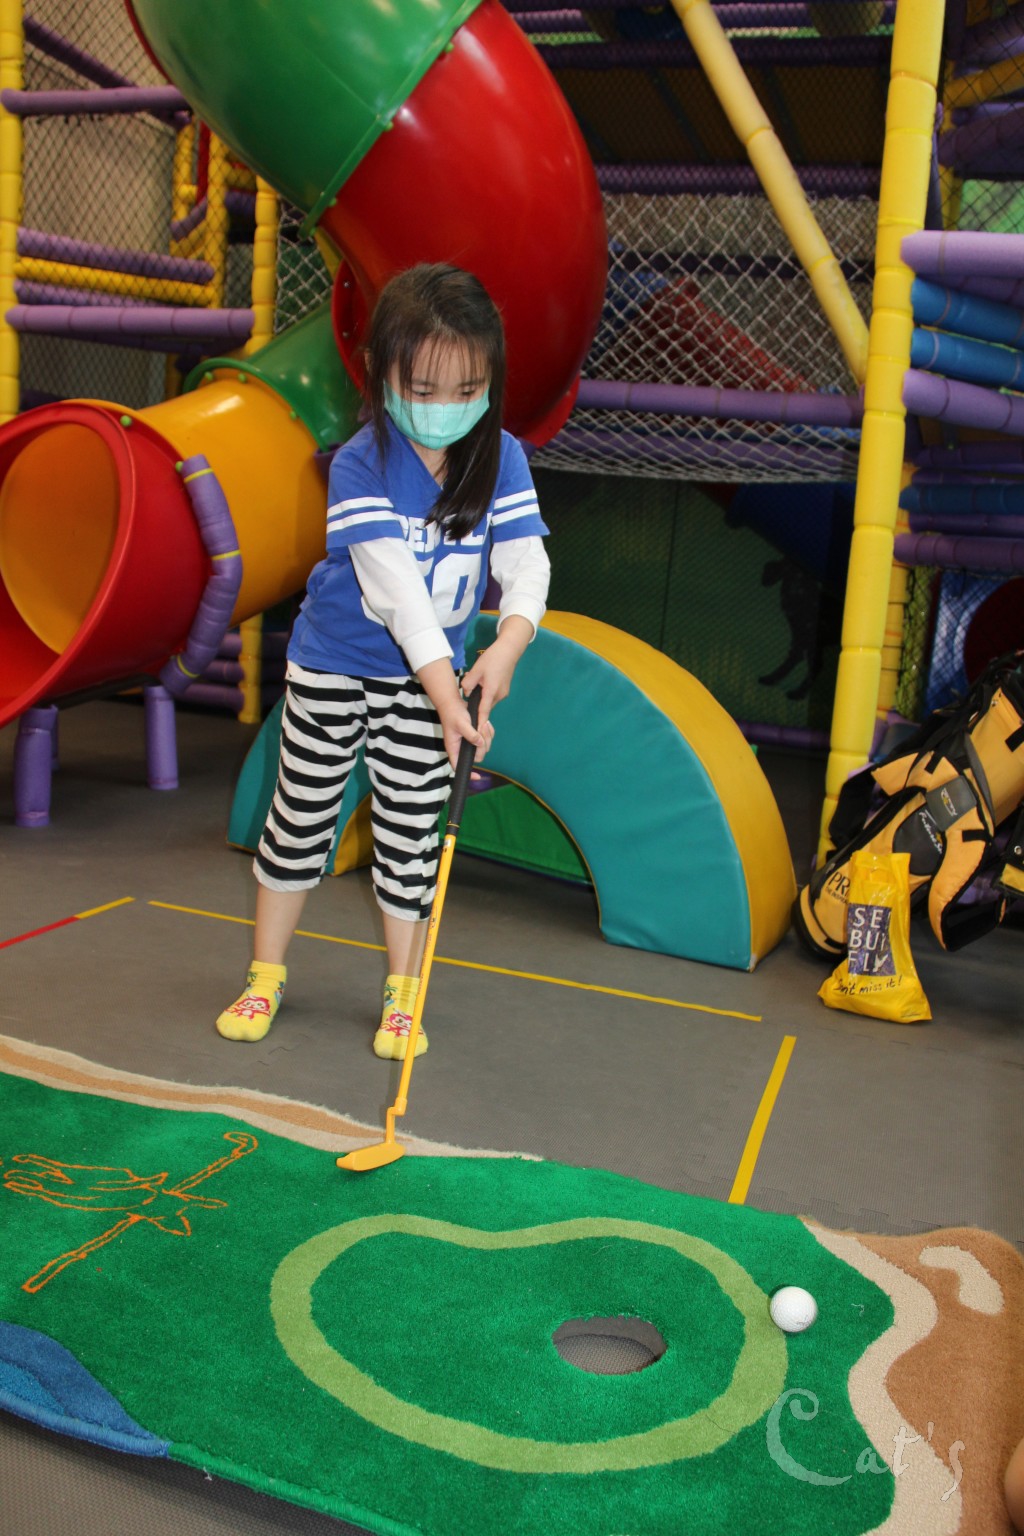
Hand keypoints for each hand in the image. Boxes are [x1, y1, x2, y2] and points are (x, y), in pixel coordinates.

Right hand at [437, 695, 492, 770]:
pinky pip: (486, 738)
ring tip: (484, 723)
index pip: (458, 766)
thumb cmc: (453, 713)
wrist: (452, 702)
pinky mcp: (474, 735)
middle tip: (482, 729)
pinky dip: (489, 732)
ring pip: (484, 747)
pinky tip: (486, 723)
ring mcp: (468, 742)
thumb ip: (471, 735)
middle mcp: (461, 747)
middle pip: (477, 756)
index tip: (478, 777)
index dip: (468, 773)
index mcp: (454, 748)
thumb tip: (480, 744)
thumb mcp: (462, 723)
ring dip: (487, 736)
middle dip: (483, 745)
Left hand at [462, 616, 532, 738]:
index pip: (483, 711)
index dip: (479, 722)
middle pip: (485, 706)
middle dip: (477, 705)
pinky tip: (483, 682)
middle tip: (466, 698)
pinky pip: (493, 695)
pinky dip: (486, 693)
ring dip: (481, 697)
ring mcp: (503, 692)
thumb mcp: (476, 669)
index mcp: (491, 691)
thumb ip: (468, 683)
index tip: (476, 733)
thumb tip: (466, 692)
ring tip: (474, 684)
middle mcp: (499, 695)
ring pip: (489, 700)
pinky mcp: (504, 689)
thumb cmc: (493, 658)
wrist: (509, 650)